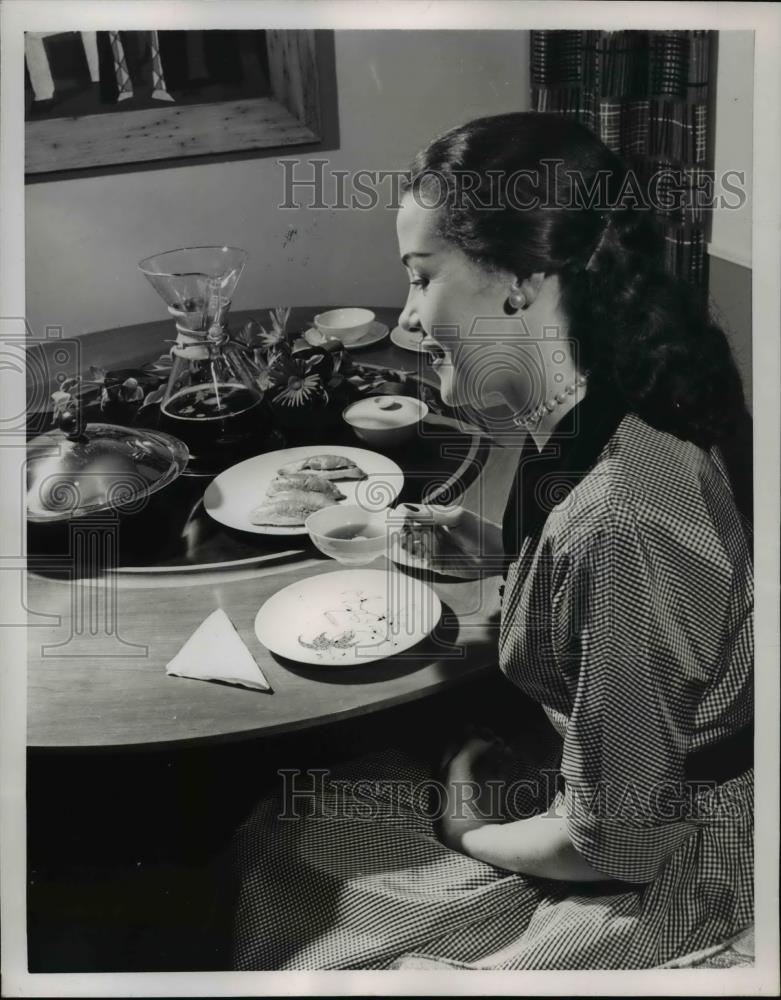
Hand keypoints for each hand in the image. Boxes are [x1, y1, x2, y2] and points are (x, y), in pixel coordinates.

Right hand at [390, 504, 503, 577]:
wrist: (497, 554)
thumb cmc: (482, 531)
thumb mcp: (456, 518)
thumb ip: (431, 515)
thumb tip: (407, 510)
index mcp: (434, 515)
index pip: (409, 513)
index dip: (401, 518)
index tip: (399, 522)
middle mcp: (430, 531)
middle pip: (405, 531)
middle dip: (404, 533)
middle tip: (410, 535)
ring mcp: (431, 547)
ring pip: (410, 546)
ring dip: (410, 546)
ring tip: (420, 545)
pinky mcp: (434, 563)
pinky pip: (418, 561)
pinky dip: (416, 558)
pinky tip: (423, 555)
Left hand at [436, 729, 514, 852]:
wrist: (471, 835)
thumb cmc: (456, 802)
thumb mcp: (457, 768)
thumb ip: (467, 749)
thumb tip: (481, 738)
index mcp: (443, 770)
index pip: (451, 745)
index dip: (461, 733)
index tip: (473, 724)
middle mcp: (459, 776)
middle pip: (469, 750)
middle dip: (480, 739)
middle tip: (490, 731)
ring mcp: (477, 784)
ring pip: (486, 758)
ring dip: (494, 748)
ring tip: (501, 742)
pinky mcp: (493, 794)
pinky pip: (499, 771)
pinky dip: (505, 760)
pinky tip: (509, 753)